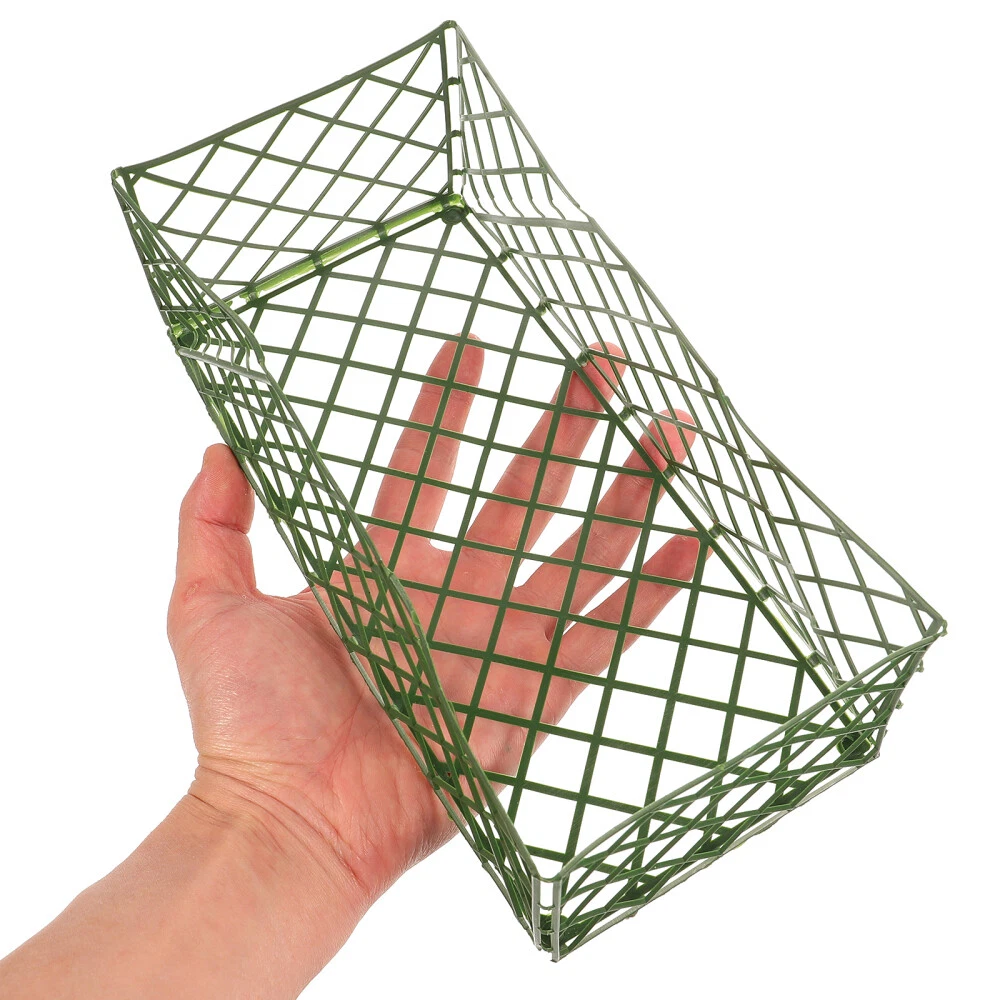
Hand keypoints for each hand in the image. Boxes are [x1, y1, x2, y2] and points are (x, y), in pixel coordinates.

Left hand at [168, 337, 701, 904]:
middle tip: (602, 362)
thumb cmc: (246, 724)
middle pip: (524, 492)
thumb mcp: (208, 606)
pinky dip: (650, 592)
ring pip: (580, 550)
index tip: (469, 346)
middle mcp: (452, 594)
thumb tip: (220, 445)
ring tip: (671, 430)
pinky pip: (604, 634)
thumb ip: (211, 523)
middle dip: (567, 426)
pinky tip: (691, 541)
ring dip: (630, 492)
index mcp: (382, 568)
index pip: (425, 467)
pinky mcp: (534, 697)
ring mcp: (498, 642)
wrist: (288, 823)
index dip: (447, 407)